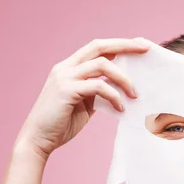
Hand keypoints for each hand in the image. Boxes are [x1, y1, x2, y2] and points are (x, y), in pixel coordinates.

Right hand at [14, 38, 148, 159]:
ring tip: (135, 94)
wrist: (38, 139)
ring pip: (101, 65)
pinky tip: (120, 108)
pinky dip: (113, 96)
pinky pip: (98, 87)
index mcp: (69, 67)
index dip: (118, 44)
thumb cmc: (61, 123)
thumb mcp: (84, 103)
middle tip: (145, 50)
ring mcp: (64, 77)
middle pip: (99, 46)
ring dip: (123, 78)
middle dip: (124, 46)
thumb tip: (120, 89)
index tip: (139, 45)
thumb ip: (97, 92)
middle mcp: (65, 67)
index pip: (96, 48)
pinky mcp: (66, 91)